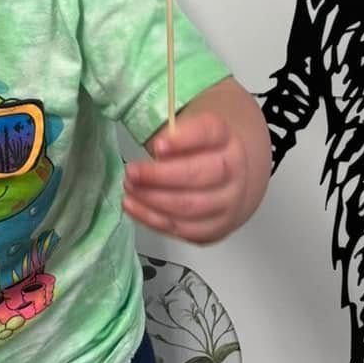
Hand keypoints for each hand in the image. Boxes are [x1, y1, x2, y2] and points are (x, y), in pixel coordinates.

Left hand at [122, 112, 253, 245]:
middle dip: (159, 175)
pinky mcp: (215, 229)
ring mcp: (227, 203)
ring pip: (189, 206)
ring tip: (129, 188)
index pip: (210, 133)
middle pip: (200, 174)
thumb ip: (172, 136)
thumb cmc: (202, 154)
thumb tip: (155, 148)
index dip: (183, 139)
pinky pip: (182, 229)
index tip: (157, 145)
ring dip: (152, 199)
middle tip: (131, 171)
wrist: (233, 183)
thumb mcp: (190, 133)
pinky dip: (152, 219)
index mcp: (226, 138)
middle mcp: (233, 170)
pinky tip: (133, 206)